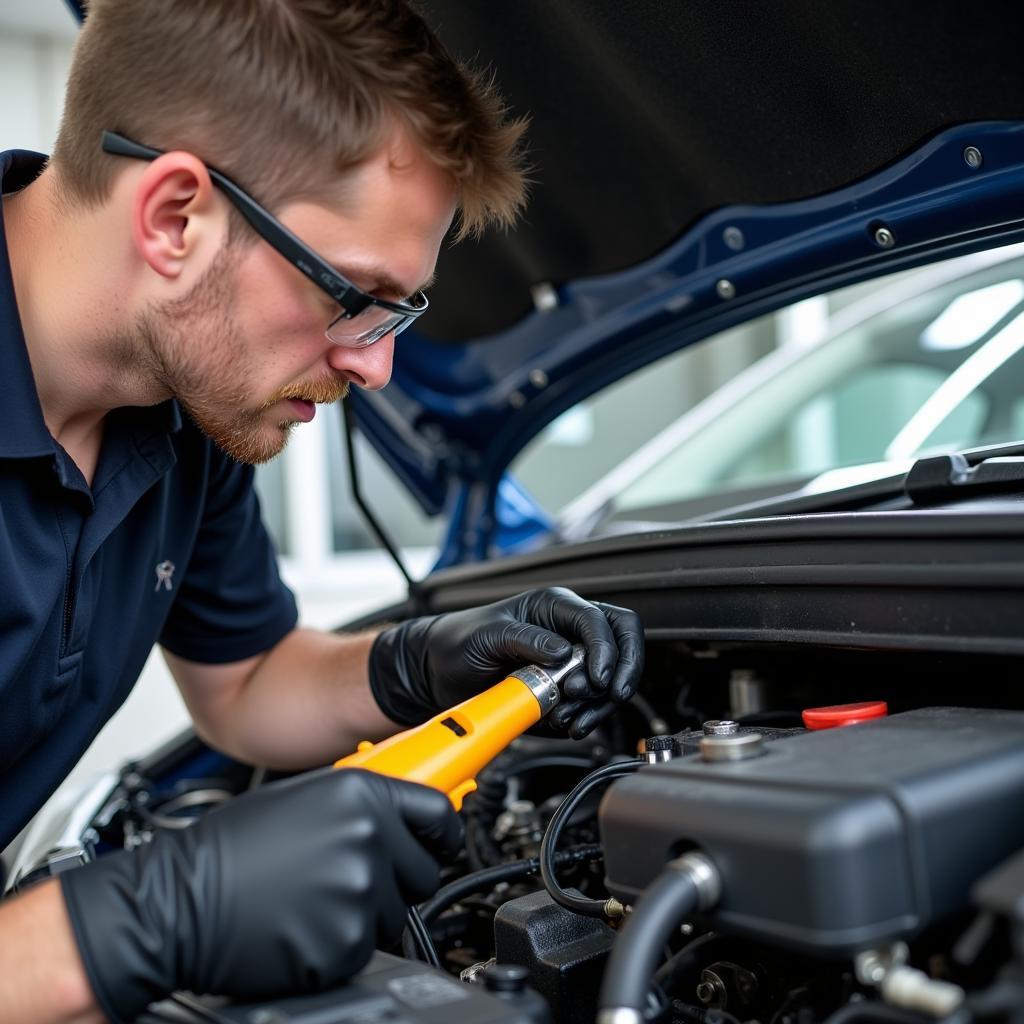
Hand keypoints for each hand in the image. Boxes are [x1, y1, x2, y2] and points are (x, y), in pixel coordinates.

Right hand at [60, 768, 461, 1021]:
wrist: (178, 902)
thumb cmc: (231, 847)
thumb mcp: (303, 797)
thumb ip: (361, 803)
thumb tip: (403, 815)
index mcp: (361, 793)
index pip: (439, 813)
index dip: (441, 833)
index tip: (437, 844)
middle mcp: (369, 837)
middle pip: (425, 871)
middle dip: (396, 878)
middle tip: (348, 879)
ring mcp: (360, 892)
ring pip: (395, 913)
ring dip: (365, 913)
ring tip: (312, 899)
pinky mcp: (346, 944)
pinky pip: (366, 948)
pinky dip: (340, 944)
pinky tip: (302, 926)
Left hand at [369, 587, 643, 737]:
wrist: (436, 673)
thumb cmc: (456, 642)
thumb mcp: (488, 635)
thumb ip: (526, 640)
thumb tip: (561, 652)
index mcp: (552, 607)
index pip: (599, 620)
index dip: (606, 649)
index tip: (598, 678)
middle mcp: (567, 631)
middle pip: (622, 640)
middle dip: (622, 671)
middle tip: (604, 695)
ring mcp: (569, 661)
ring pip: (612, 678)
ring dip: (599, 703)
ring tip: (569, 717)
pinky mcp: (563, 689)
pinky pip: (592, 703)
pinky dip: (587, 718)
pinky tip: (567, 724)